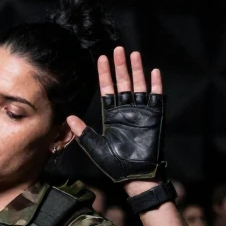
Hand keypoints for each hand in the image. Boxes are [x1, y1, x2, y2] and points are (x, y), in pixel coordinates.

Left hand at [67, 47, 164, 186]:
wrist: (136, 176)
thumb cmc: (115, 165)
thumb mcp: (95, 147)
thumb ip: (84, 132)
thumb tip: (69, 118)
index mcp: (112, 115)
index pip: (108, 89)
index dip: (105, 74)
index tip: (102, 58)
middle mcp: (127, 110)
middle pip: (123, 83)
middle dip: (120, 66)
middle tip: (118, 49)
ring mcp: (142, 112)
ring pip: (139, 85)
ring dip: (137, 70)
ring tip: (134, 54)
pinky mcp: (155, 117)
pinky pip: (156, 97)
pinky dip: (155, 84)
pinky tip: (153, 71)